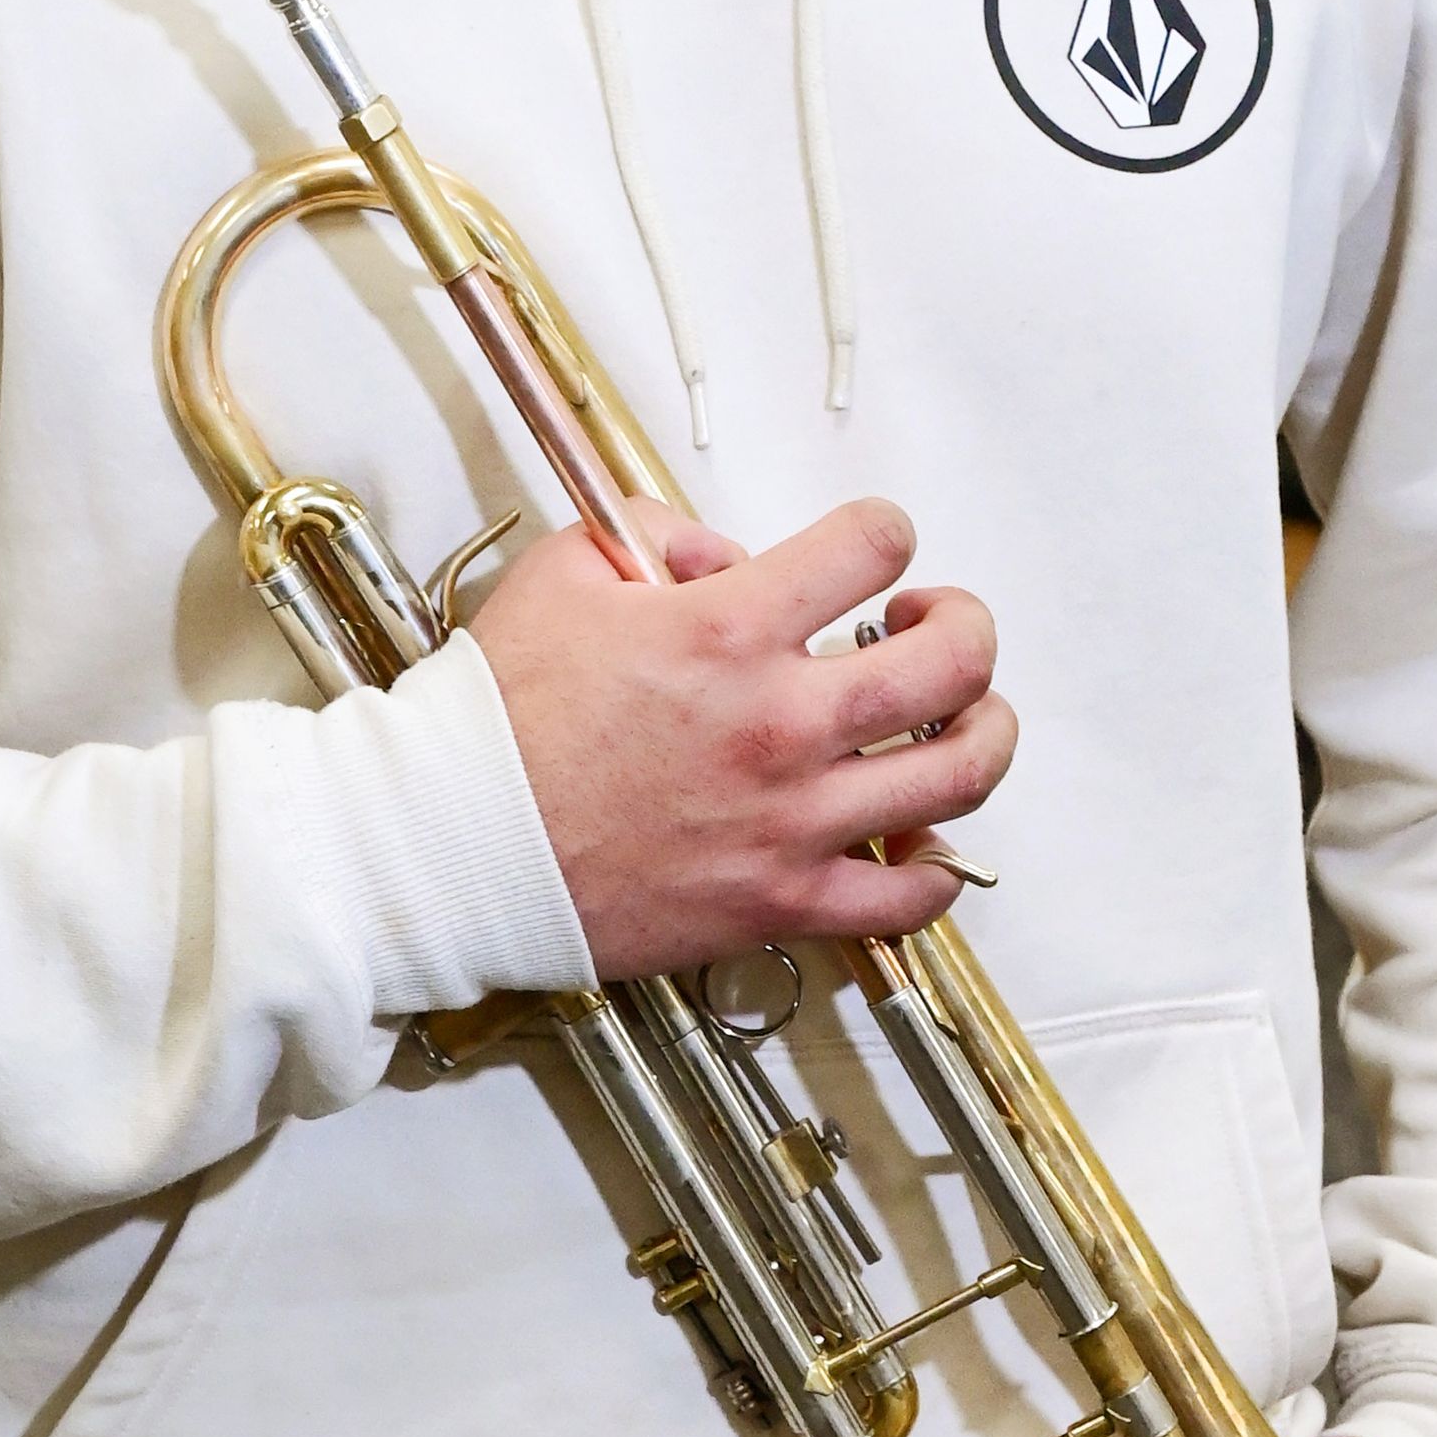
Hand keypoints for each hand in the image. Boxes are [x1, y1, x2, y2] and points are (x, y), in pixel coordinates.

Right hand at [469, 496, 1015, 983]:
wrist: (453, 845)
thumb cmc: (499, 715)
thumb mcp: (564, 573)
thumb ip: (652, 534)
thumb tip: (718, 554)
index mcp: (731, 628)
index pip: (872, 543)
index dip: (881, 532)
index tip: (868, 550)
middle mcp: (781, 722)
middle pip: (954, 659)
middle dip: (962, 623)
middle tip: (931, 622)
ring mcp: (791, 821)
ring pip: (960, 774)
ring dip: (983, 730)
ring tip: (960, 716)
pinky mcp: (781, 904)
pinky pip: (908, 898)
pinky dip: (935, 867)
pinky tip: (916, 833)